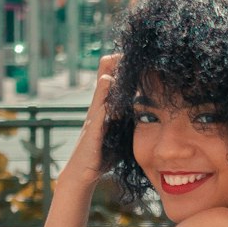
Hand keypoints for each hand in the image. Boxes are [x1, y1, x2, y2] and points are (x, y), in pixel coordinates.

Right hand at [59, 51, 122, 189]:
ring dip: (109, 77)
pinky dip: (105, 99)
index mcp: (105, 111)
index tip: (131, 58)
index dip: (119, 71)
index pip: (111, 85)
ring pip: (101, 92)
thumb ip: (126, 122)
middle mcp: (97, 111)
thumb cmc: (101, 156)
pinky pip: (99, 111)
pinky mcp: (92, 131)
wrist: (82, 175)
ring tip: (117, 61)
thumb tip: (144, 115)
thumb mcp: (117, 135)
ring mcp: (93, 120)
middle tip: (124, 51)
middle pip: (103, 81)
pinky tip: (110, 87)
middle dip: (112, 66)